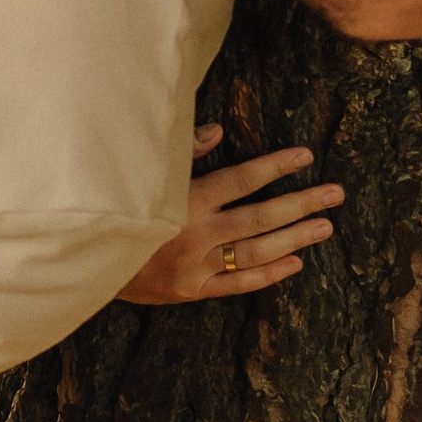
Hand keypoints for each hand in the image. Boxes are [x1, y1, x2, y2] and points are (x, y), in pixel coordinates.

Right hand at [114, 126, 343, 305]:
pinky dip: (267, 274)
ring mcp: (196, 265)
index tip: (306, 155)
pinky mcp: (190, 291)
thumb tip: (218, 129)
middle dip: (302, 203)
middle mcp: (197, 233)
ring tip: (325, 226)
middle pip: (261, 216)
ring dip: (294, 237)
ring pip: (256, 251)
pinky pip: (237, 284)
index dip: (276, 166)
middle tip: (336, 194)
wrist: (84, 261)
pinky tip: (295, 262)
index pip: (242, 179)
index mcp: (185, 199)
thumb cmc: (114, 210)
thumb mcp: (142, 176)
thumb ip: (182, 153)